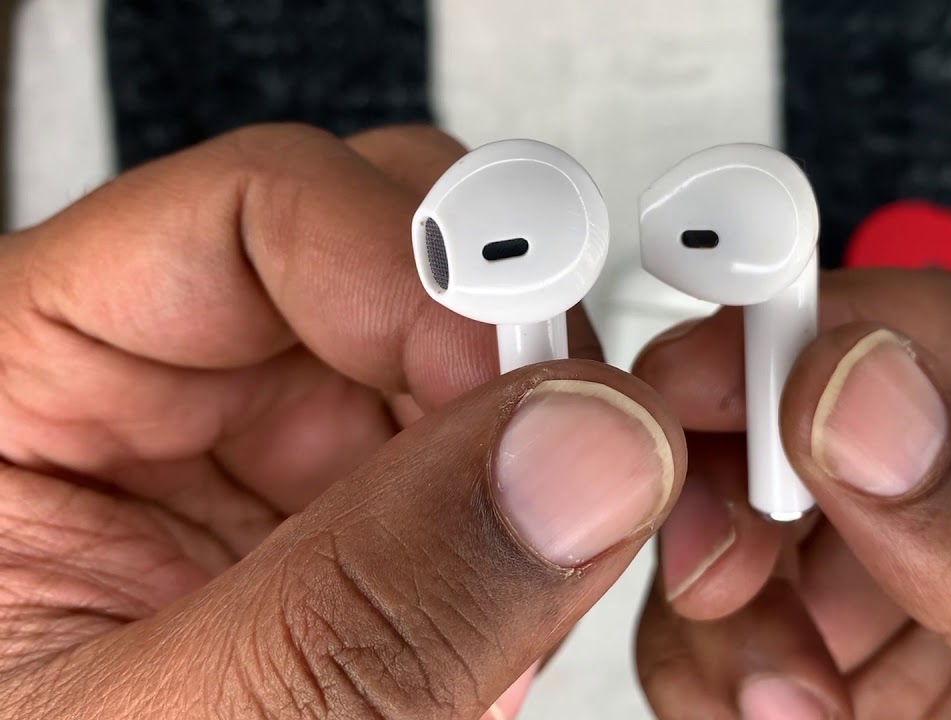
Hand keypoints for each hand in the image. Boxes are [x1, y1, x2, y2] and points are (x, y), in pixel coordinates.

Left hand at [0, 123, 685, 718]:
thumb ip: (379, 597)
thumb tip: (582, 442)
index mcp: (28, 395)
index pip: (252, 213)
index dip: (418, 264)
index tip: (532, 375)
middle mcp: (160, 404)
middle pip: (378, 251)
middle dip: (505, 341)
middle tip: (574, 451)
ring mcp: (267, 468)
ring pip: (457, 355)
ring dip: (536, 445)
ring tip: (520, 589)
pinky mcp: (349, 536)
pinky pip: (482, 464)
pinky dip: (537, 525)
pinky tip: (503, 624)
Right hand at [634, 271, 950, 718]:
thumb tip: (871, 401)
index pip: (944, 331)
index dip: (816, 328)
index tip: (718, 377)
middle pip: (804, 413)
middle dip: (738, 476)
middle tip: (724, 555)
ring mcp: (894, 596)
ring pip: (736, 526)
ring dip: (722, 604)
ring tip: (789, 697)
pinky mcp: (828, 677)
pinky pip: (713, 637)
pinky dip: (710, 676)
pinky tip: (780, 716)